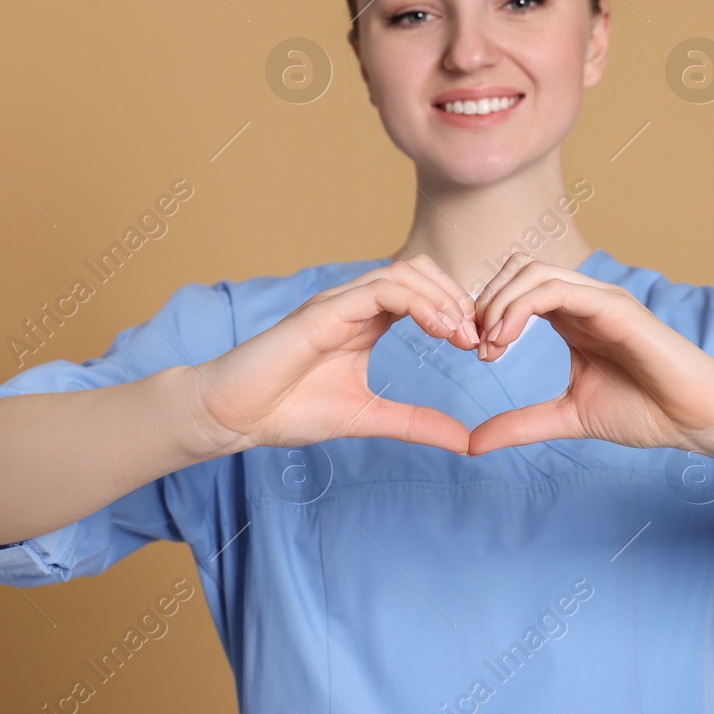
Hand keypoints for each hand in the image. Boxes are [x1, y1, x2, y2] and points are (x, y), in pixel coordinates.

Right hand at [191, 255, 482, 455]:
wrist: (233, 416)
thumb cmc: (287, 411)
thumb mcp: (369, 418)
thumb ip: (417, 423)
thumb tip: (466, 441)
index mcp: (366, 322)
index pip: (423, 293)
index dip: (457, 311)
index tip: (480, 347)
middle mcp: (354, 304)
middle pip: (420, 271)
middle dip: (457, 298)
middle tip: (478, 339)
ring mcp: (338, 303)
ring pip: (405, 273)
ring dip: (443, 299)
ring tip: (463, 334)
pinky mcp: (324, 311)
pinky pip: (381, 289)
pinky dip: (419, 302)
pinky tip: (440, 329)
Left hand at [465, 253, 713, 457]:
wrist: (694, 418)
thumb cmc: (645, 412)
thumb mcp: (567, 417)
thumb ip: (521, 424)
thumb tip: (472, 443)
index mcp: (572, 318)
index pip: (516, 289)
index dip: (487, 313)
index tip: (478, 355)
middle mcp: (583, 300)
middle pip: (517, 269)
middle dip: (487, 302)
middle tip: (479, 347)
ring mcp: (600, 298)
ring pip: (532, 272)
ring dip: (500, 303)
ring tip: (491, 345)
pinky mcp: (614, 306)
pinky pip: (557, 289)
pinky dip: (521, 307)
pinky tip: (507, 338)